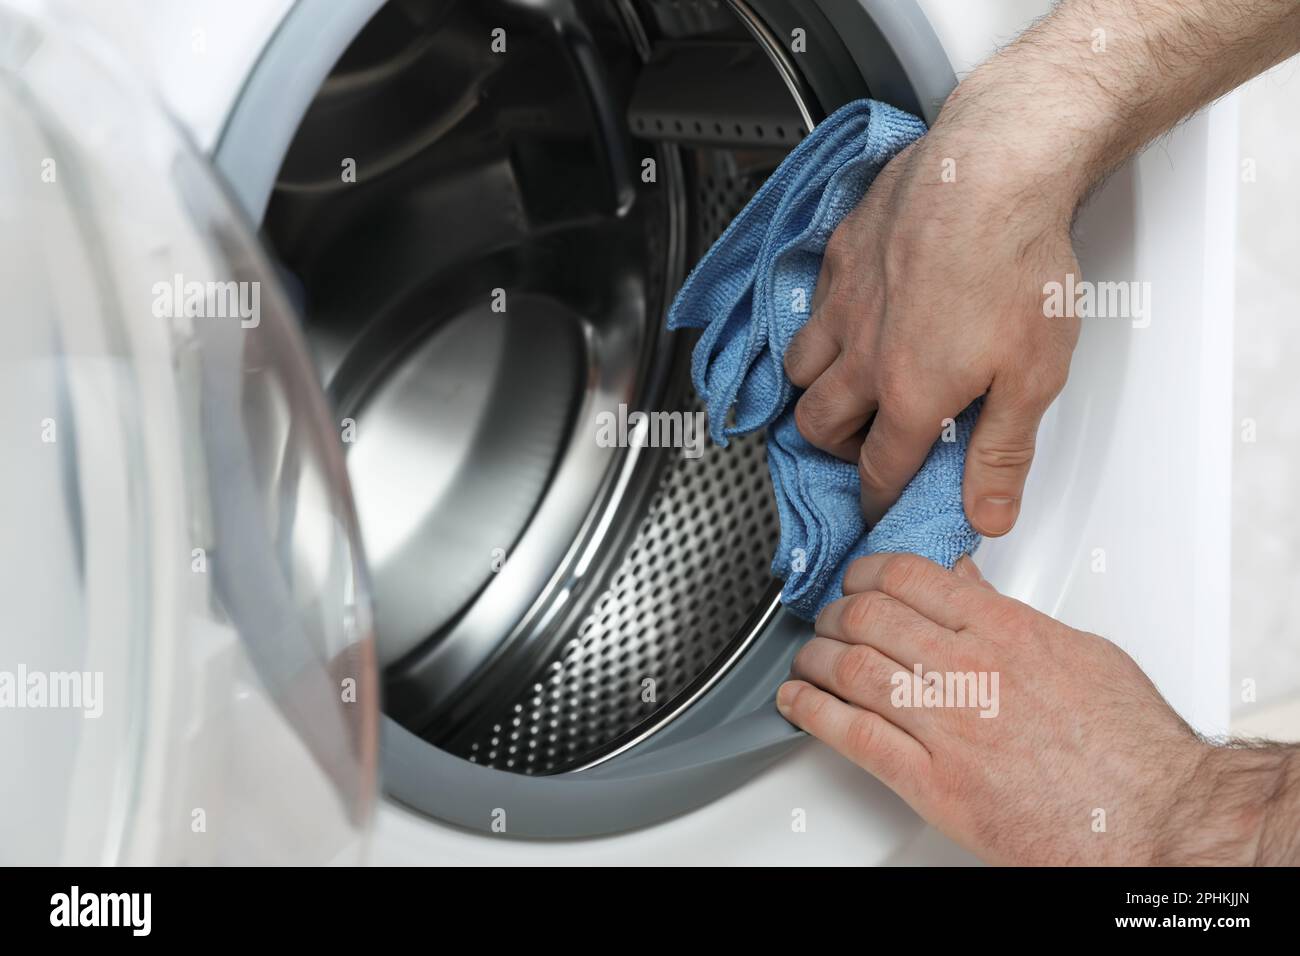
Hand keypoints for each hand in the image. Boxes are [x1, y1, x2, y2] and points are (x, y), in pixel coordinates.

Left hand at [776, 553, 1279, 864]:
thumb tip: (968, 587)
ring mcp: (948, 725)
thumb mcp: (1080, 652)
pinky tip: (797, 701)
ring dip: (816, 658)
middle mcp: (970, 670)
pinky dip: (812, 711)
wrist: (1155, 820)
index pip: (910, 578)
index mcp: (1006, 630)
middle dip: (836, 613)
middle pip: (870, 617)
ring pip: (852, 669)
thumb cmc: (1133, 746)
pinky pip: (853, 735)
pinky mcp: (934, 783)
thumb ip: (1014, 615)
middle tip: (828, 619)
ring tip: (808, 658)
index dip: (867, 573)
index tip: (856, 579)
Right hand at [784, 120, 1079, 535]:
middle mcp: (862, 354)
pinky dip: (821, 324)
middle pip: (818, 424)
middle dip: (836, 448)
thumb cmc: (1017, 262)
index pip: (878, 470)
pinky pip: (810, 304)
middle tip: (864, 446)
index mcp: (908, 394)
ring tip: (846, 386)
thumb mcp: (1033, 376)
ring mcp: (845, 302)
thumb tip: (987, 514)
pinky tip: (851, 313)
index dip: (879, 500)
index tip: (881, 506)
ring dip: (817, 388)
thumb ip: (1002, 453)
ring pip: (799, 366)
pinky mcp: (842, 253)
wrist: (995, 167)